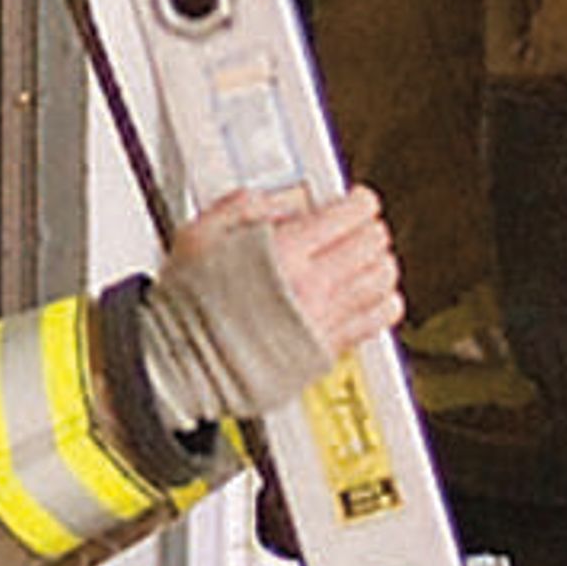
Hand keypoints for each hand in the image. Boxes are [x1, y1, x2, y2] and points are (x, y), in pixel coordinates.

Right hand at [166, 179, 399, 364]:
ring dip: (378, 262)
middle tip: (357, 228)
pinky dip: (383, 302)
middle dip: (368, 229)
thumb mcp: (199, 235)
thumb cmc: (186, 309)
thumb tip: (278, 200)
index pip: (352, 214)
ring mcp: (322, 317)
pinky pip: (377, 319)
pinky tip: (370, 296)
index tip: (354, 202)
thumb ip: (242, 206)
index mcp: (284, 251)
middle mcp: (311, 284)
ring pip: (382, 278)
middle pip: (373, 243)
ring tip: (366, 258)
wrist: (183, 365)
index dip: (358, 201)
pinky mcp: (325, 347)